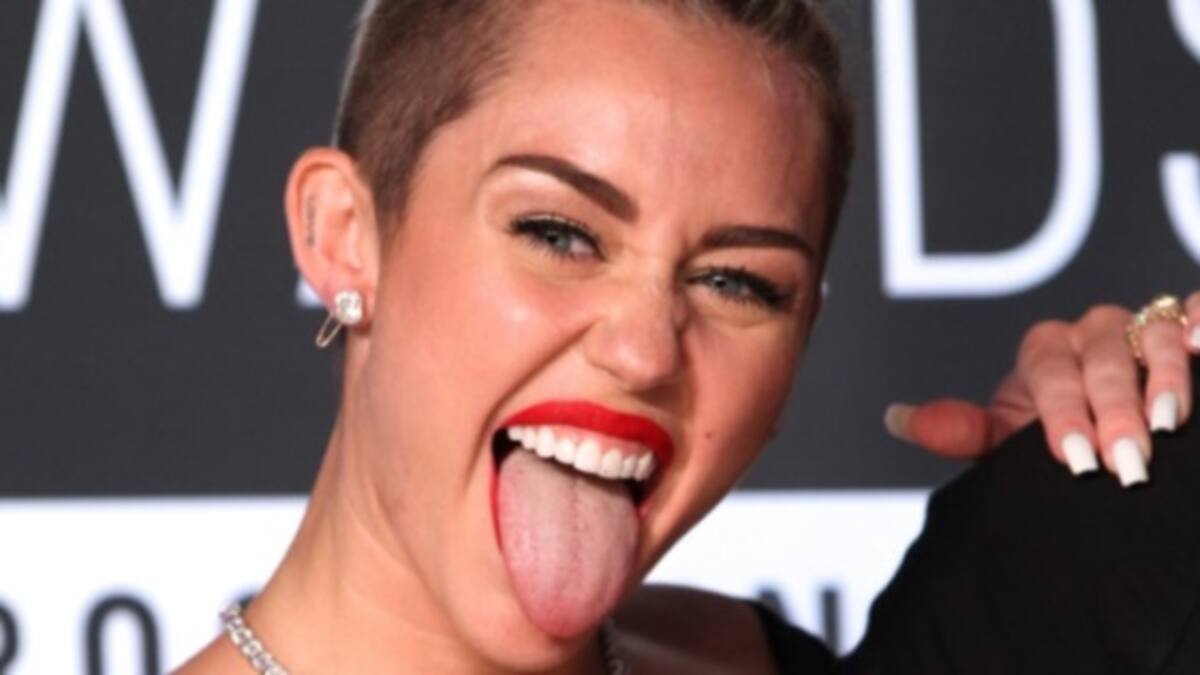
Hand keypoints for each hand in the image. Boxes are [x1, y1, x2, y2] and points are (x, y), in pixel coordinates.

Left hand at [886, 292, 1199, 486]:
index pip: (1050, 376)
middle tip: (1126, 461)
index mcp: (1045, 352)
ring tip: (1168, 422)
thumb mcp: (1012, 438)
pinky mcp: (1187, 328)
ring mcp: (1145, 327)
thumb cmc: (1058, 434)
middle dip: (1113, 412)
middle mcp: (1094, 332)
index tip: (1075, 458)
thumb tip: (893, 419)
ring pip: (1155, 341)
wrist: (1109, 430)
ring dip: (1165, 380)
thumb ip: (964, 430)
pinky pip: (1198, 313)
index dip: (1061, 414)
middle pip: (1103, 362)